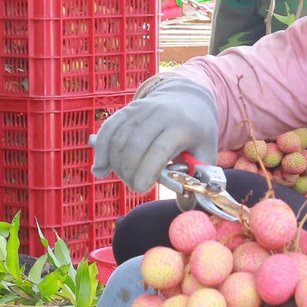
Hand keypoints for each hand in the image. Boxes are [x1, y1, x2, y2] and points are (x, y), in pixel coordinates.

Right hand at [91, 78, 217, 192]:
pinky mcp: (128, 109)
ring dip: (116, 164)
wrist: (188, 99)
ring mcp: (142, 109)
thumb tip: (185, 208)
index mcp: (183, 126)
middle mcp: (160, 113)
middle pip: (135, 145)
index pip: (160, 149)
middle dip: (130, 171)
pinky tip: (100, 168)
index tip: (140, 188)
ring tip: (124, 177)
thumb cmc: (197, 132)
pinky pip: (109, 129)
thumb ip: (197, 181)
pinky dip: (101, 150)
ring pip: (119, 138)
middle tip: (134, 186)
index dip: (147, 170)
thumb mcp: (206, 153)